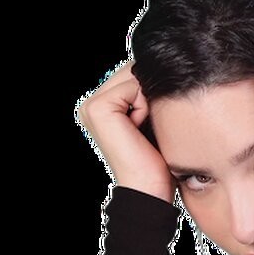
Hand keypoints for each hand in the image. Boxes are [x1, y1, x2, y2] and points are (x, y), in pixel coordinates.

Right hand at [77, 61, 174, 201]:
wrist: (150, 191)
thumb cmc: (158, 162)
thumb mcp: (154, 120)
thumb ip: (149, 92)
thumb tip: (162, 64)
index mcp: (104, 105)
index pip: (136, 73)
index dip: (154, 91)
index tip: (156, 122)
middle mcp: (93, 102)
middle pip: (135, 71)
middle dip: (152, 93)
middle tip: (150, 128)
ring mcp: (92, 105)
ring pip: (135, 77)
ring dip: (149, 101)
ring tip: (145, 129)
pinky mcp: (98, 108)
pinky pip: (133, 88)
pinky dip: (144, 107)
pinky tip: (139, 129)